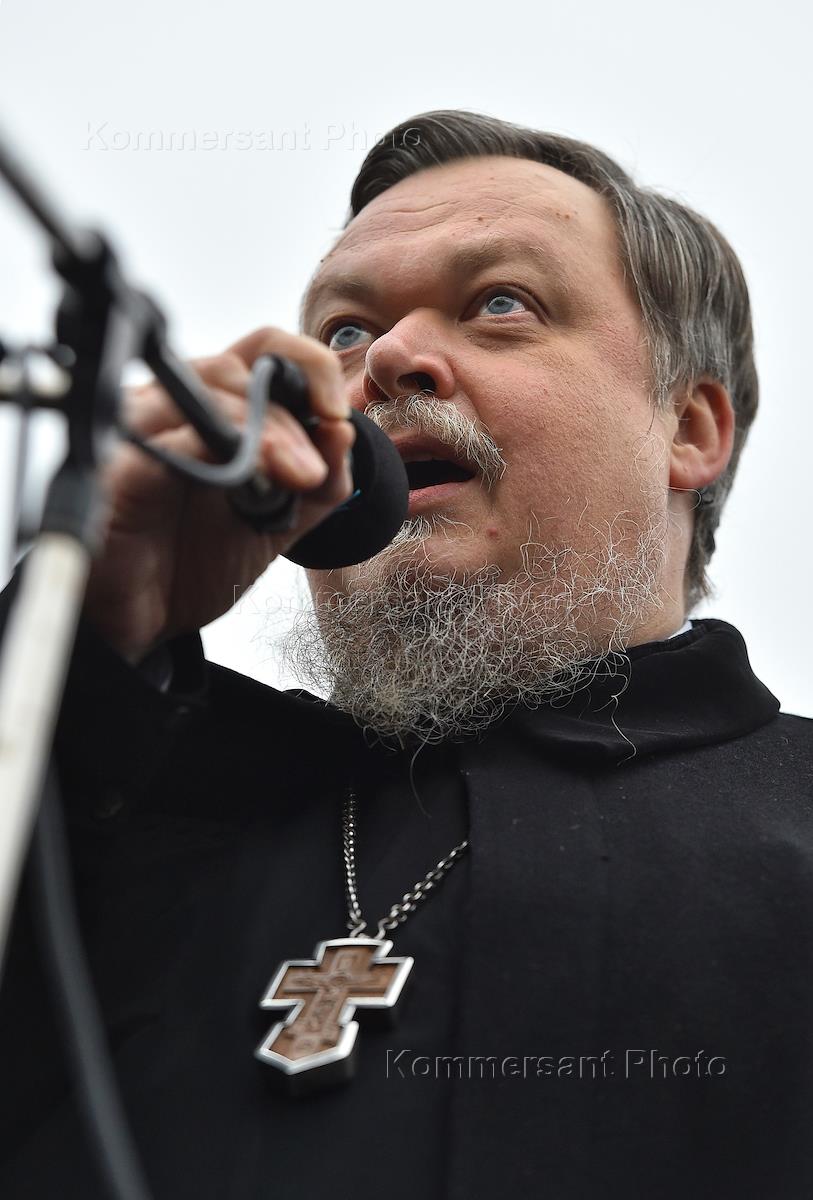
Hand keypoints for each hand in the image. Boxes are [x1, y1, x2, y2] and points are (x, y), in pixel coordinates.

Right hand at [82, 326, 354, 662]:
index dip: (309, 367)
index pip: (264, 351)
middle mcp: (175, 407)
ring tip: (294, 480)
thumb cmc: (198, 561)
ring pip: (203, 396)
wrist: (146, 621)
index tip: (335, 414)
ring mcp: (140, 431)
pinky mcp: (116, 468)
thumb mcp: (280, 523)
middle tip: (311, 474)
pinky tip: (242, 484)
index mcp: (217, 409)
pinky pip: (163, 440)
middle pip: (236, 370)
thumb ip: (321, 484)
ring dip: (263, 433)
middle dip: (290, 421)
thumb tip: (343, 433)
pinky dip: (212, 451)